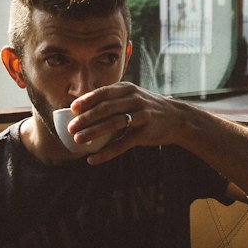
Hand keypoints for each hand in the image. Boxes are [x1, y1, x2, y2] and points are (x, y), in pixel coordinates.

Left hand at [68, 82, 183, 163]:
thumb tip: (81, 105)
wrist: (177, 118)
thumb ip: (112, 98)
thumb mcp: (132, 95)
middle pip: (106, 108)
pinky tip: (93, 159)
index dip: (87, 100)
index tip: (72, 109)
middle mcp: (135, 99)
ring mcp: (142, 115)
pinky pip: (122, 144)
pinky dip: (106, 153)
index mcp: (127, 89)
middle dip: (86, 118)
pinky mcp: (146, 133)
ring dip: (93, 133)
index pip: (103, 92)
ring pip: (113, 124)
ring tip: (79, 140)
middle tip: (71, 128)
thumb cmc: (147, 107)